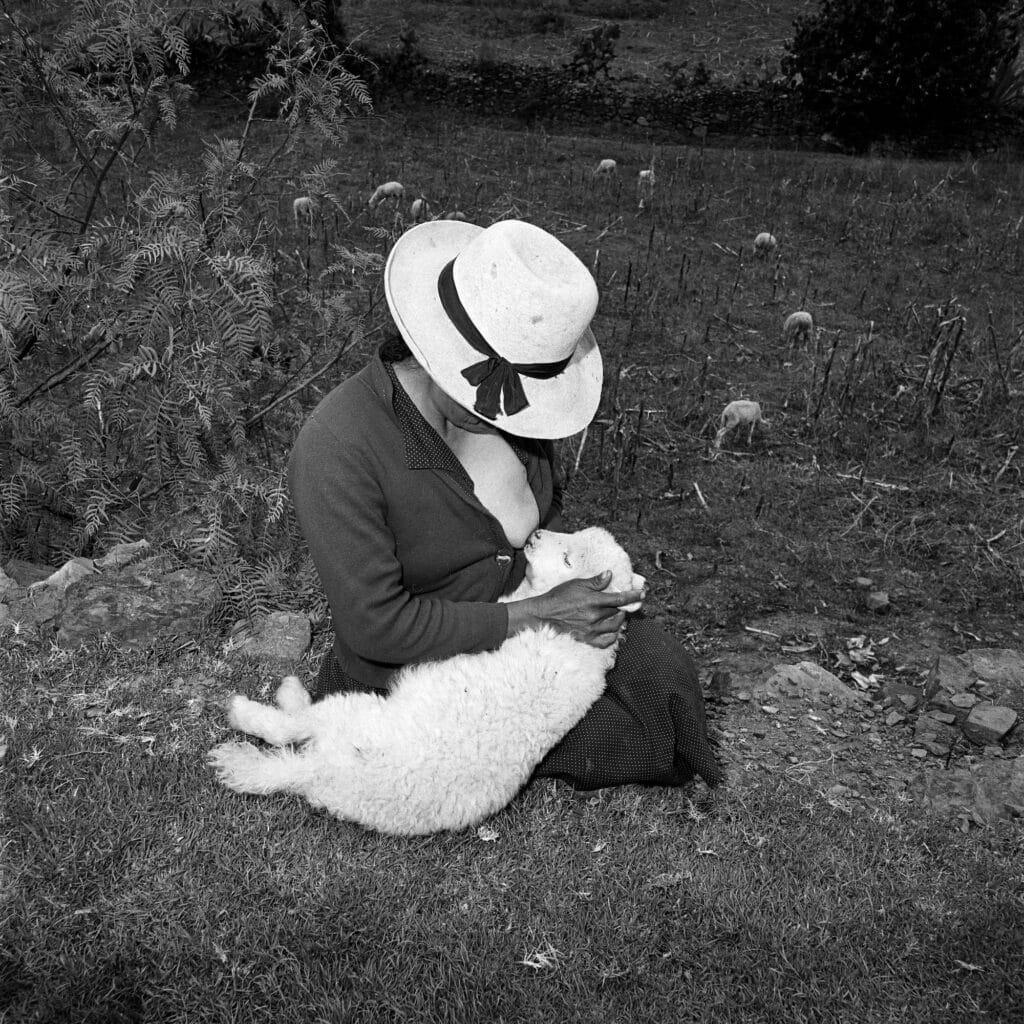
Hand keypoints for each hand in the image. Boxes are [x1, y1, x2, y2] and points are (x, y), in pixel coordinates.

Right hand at [507, 571, 644, 648]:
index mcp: (593, 601)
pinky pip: (606, 641)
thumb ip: (595, 582)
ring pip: (615, 626)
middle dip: (623, 607)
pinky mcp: (586, 639)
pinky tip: (612, 630)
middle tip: (622, 604)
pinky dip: (612, 636)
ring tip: (617, 615)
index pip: (619, 599)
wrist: (544, 614)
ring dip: (619, 620)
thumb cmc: (559, 596)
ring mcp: (591, 629)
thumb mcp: (577, 584)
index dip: (632, 596)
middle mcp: (594, 616)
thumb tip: (609, 575)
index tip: (642, 594)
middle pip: (618, 612)